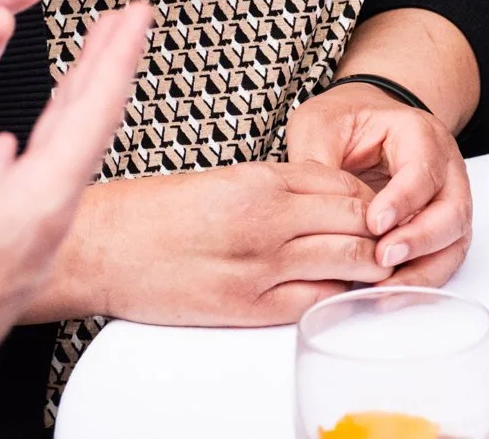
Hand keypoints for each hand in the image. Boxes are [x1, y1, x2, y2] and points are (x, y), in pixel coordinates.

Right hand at [0, 3, 152, 394]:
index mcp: (39, 202)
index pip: (94, 111)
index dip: (116, 55)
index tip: (136, 17)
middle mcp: (41, 223)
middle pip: (85, 131)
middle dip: (101, 72)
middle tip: (121, 30)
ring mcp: (21, 244)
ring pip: (54, 161)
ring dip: (66, 110)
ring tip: (76, 76)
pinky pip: (19, 194)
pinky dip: (20, 160)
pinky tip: (2, 155)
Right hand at [53, 159, 385, 325]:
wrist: (101, 249)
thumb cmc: (149, 213)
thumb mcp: (217, 180)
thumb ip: (270, 188)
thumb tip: (318, 199)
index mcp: (255, 182)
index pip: (341, 183)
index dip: (366, 194)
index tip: (371, 203)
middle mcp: (265, 222)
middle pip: (355, 220)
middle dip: (379, 227)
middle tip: (388, 234)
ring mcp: (261, 269)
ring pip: (348, 261)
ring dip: (369, 263)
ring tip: (374, 263)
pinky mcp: (249, 308)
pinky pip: (317, 301)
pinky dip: (337, 294)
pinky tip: (339, 289)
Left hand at [284, 83, 471, 285]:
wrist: (367, 120)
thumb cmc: (346, 120)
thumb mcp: (322, 125)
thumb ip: (318, 160)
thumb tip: (313, 205)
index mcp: (420, 134)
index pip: (423, 170)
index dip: (402, 201)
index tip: (374, 224)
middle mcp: (446, 169)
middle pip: (451, 212)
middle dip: (419, 241)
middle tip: (381, 259)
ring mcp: (449, 200)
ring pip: (453, 242)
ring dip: (423, 269)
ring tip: (385, 289)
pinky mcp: (442, 228)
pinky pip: (442, 258)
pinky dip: (420, 278)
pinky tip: (390, 292)